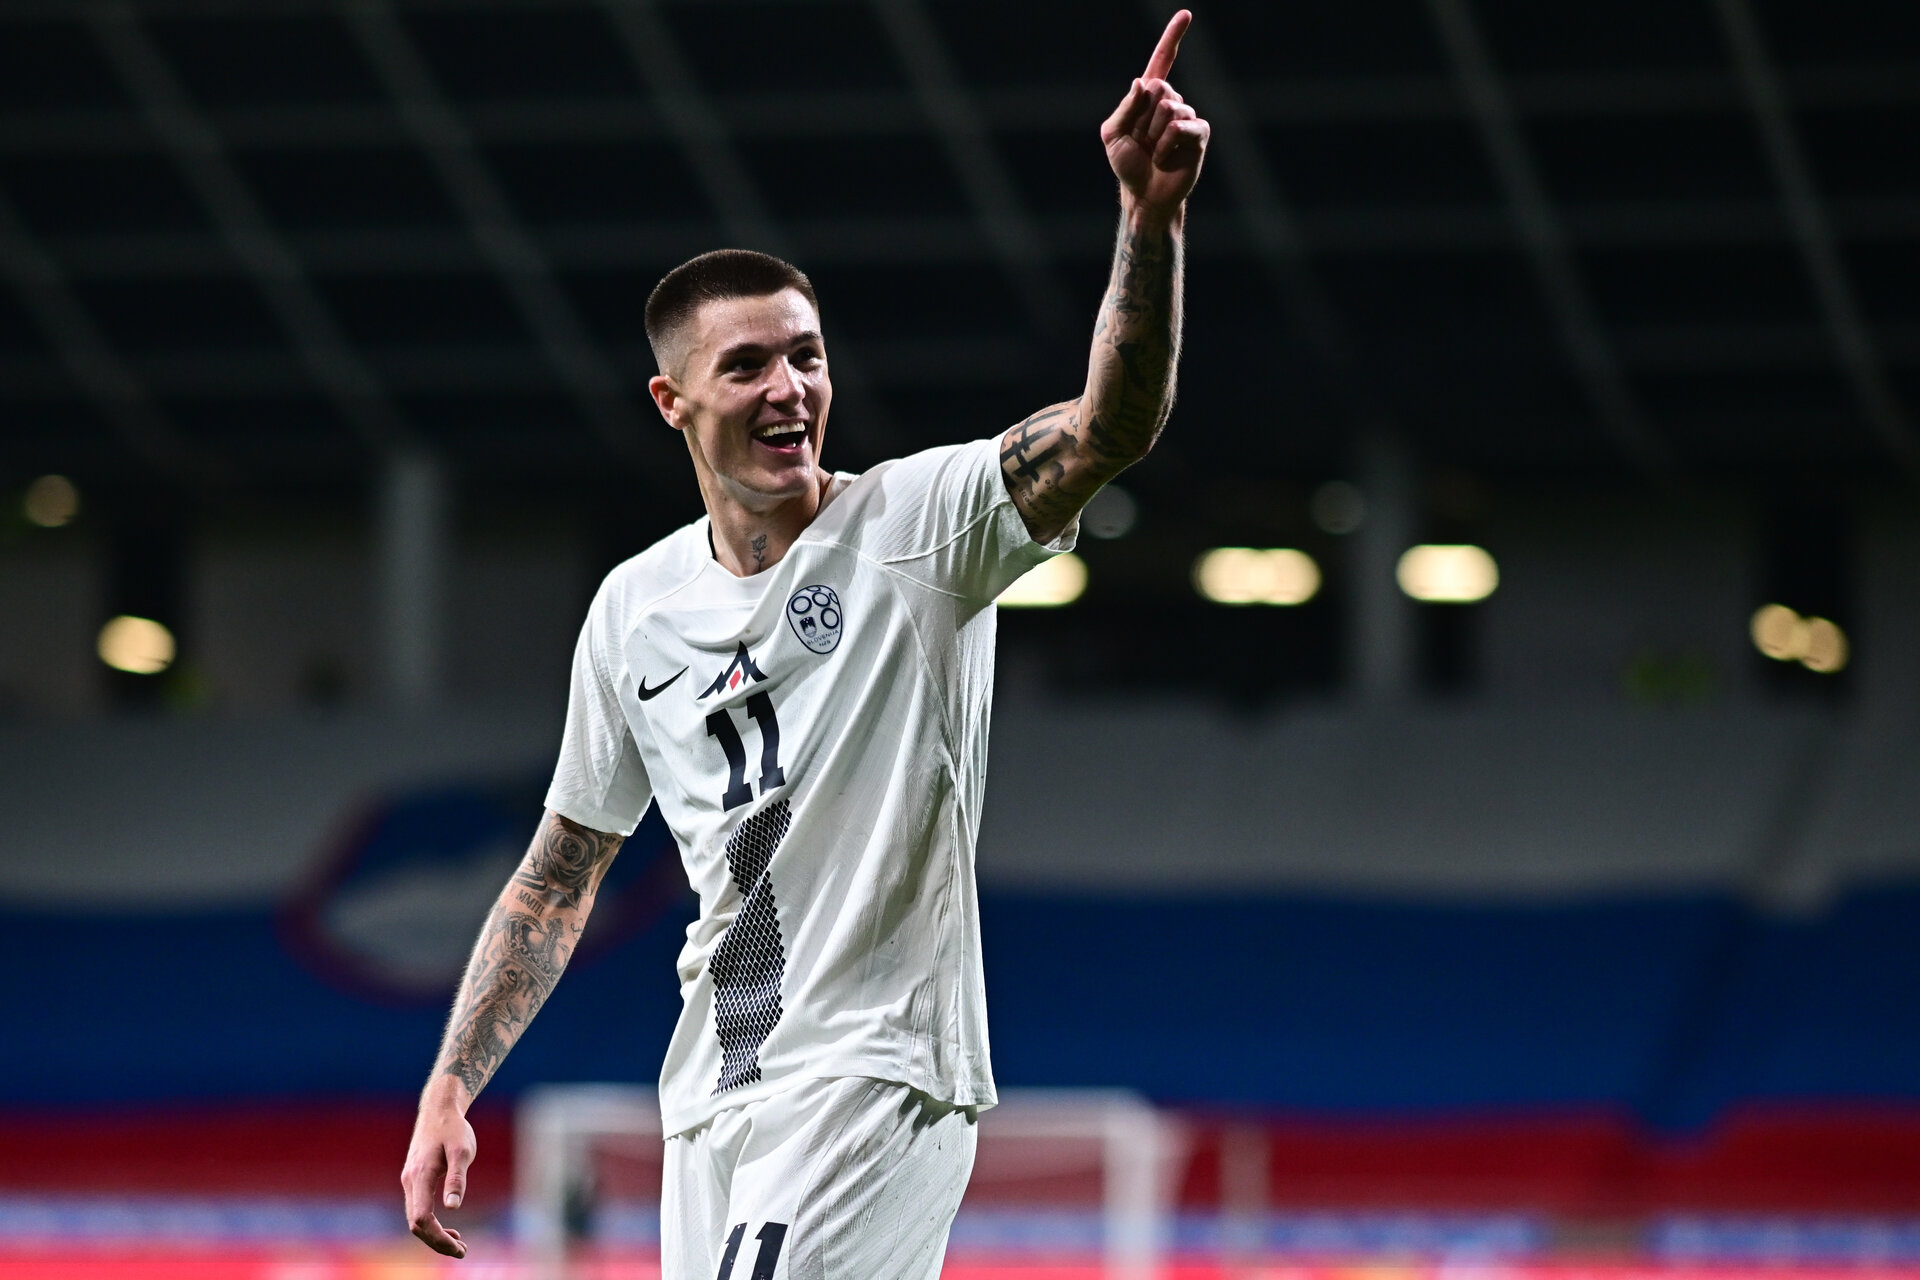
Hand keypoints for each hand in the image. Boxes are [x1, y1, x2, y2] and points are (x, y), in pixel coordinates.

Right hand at [401, 1092, 475, 1257]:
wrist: (438, 1109)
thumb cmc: (453, 1128)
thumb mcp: (462, 1150)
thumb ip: (457, 1178)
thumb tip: (452, 1208)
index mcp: (420, 1176)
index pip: (421, 1219)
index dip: (438, 1238)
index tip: (459, 1248)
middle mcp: (410, 1181)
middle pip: (416, 1224)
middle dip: (437, 1242)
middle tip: (463, 1251)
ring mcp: (409, 1180)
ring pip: (415, 1218)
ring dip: (434, 1235)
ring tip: (458, 1244)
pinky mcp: (414, 1178)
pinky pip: (417, 1208)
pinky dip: (430, 1223)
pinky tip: (449, 1227)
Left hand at [1101, 10, 1209, 217]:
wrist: (1144, 195)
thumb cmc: (1128, 165)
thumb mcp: (1112, 135)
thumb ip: (1124, 107)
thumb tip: (1142, 82)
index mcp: (1148, 98)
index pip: (1162, 61)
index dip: (1172, 38)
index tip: (1186, 14)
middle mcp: (1171, 103)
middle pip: (1159, 87)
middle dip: (1143, 116)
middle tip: (1142, 141)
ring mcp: (1187, 118)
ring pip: (1169, 108)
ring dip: (1153, 134)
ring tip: (1154, 152)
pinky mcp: (1199, 135)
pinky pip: (1181, 126)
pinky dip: (1167, 144)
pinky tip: (1165, 157)